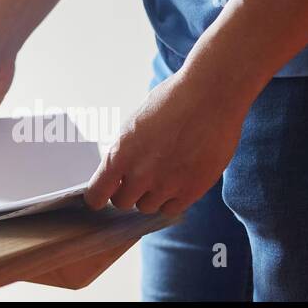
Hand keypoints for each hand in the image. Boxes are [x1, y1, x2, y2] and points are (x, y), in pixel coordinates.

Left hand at [83, 66, 247, 215]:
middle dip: (126, 191)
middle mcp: (140, 174)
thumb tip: (117, 172)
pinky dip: (170, 200)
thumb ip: (124, 152)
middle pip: (122, 202)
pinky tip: (175, 181)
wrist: (209, 97)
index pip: (97, 194)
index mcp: (120, 155)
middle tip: (137, 177)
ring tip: (161, 173)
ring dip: (149, 195)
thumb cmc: (171, 102)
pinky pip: (171, 209)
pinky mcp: (192, 190)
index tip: (102, 194)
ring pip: (147, 207)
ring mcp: (167, 185)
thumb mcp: (134, 124)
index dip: (98, 196)